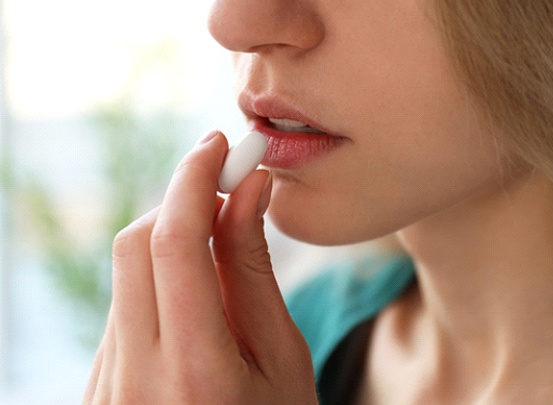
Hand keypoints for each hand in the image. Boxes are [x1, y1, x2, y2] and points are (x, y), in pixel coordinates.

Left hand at [83, 130, 317, 403]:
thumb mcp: (283, 356)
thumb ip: (254, 269)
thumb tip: (249, 190)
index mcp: (196, 372)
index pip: (176, 243)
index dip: (195, 180)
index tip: (217, 147)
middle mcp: (135, 377)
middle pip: (137, 243)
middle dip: (181, 200)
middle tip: (225, 188)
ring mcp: (107, 383)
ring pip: (128, 272)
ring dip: (173, 241)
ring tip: (221, 256)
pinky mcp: (100, 382)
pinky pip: (124, 305)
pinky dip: (159, 279)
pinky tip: (197, 300)